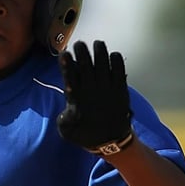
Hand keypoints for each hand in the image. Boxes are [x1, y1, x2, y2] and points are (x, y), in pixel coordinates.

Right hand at [56, 40, 132, 154]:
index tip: (64, 53)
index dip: (67, 64)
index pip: (70, 77)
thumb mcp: (66, 130)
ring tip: (97, 43)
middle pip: (86, 66)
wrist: (111, 142)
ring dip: (100, 52)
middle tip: (79, 44)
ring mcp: (108, 89)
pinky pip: (119, 70)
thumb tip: (66, 103)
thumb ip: (63, 116)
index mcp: (77, 100)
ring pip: (104, 64)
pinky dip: (116, 61)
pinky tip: (113, 55)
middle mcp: (92, 92)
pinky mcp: (121, 90)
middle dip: (82, 52)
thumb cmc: (86, 135)